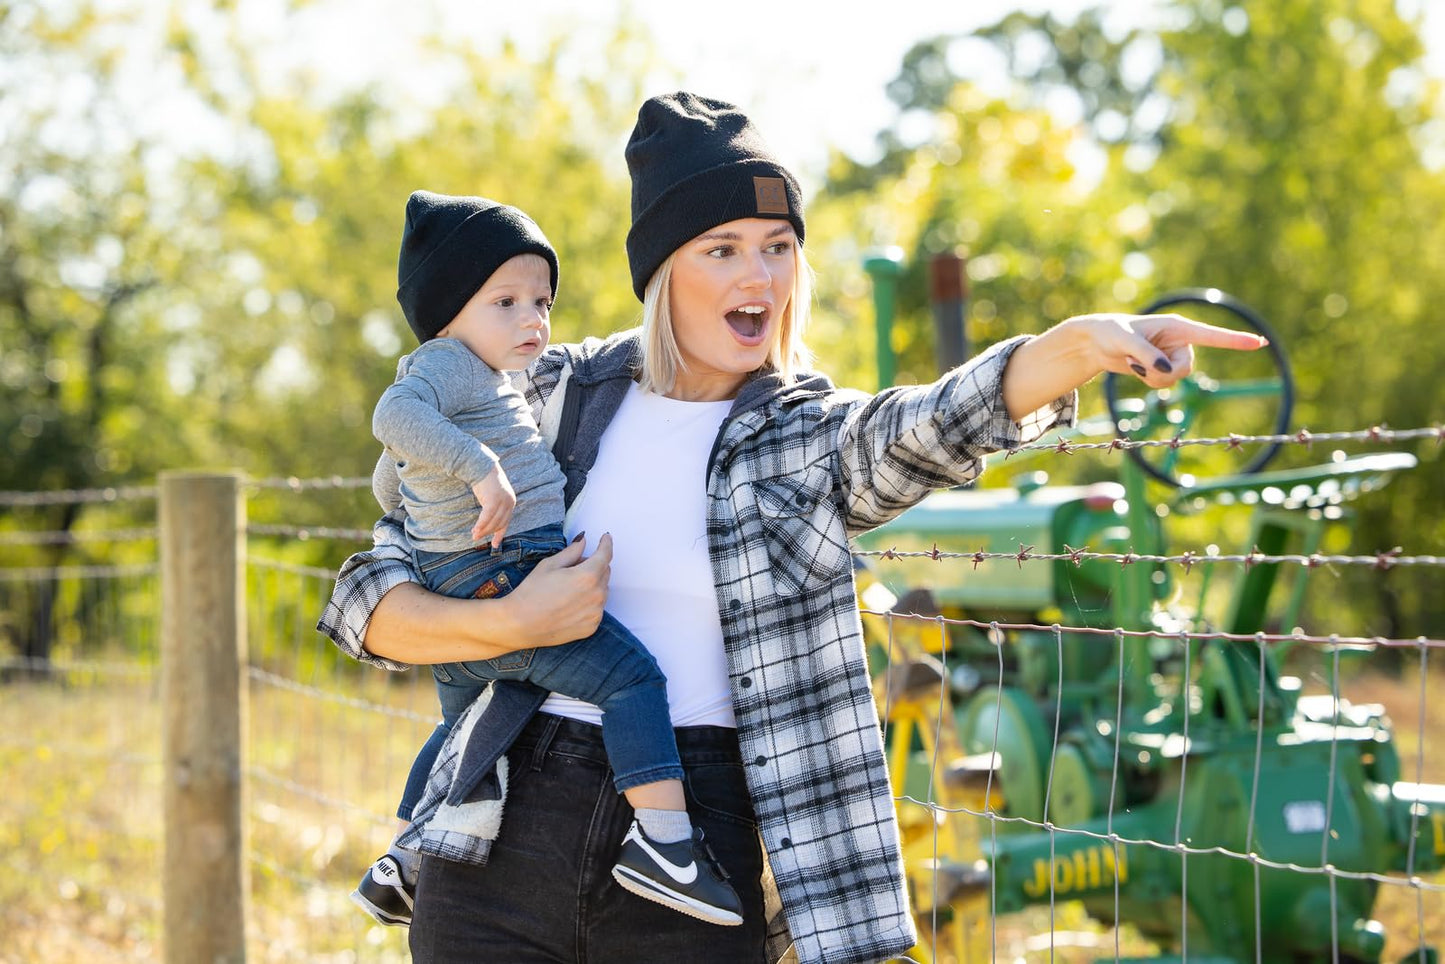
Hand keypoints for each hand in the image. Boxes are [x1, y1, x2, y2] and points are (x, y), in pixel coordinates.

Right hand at [470, 467, 516, 548]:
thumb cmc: (484, 482)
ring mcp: (503, 501)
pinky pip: (487, 516)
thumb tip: (486, 525)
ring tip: (474, 535)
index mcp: (511, 502)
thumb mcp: (492, 497)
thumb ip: (492, 509)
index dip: (499, 534)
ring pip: (493, 521)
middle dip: (487, 532)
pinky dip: (481, 524)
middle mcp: (510, 502)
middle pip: (499, 523)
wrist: (480, 467)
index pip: (506, 522)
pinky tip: (475, 530)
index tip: (494, 545)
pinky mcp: (494, 499)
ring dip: (483, 530)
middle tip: (476, 537)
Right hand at [501, 533, 612, 645]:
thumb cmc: (531, 594)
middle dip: (593, 566)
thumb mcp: (549, 565)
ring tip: (567, 590)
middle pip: (605, 572)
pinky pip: (597, 608)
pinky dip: (588, 603)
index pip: (605, 555)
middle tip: (572, 569)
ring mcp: (595, 613)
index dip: (606, 544)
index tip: (605, 538)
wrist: (520, 625)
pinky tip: (569, 605)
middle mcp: (597, 595)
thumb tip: (583, 541)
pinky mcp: (592, 626)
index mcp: (587, 576)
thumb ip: (571, 552)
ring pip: (602, 591)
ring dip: (592, 585)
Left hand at [1078, 312, 1268, 389]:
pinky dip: (1148, 380)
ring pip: (1175, 380)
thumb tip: (1167, 371)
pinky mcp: (1164, 367)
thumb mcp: (1126, 341)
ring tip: (1132, 361)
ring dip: (1152, 378)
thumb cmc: (1111, 333)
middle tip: (1137, 363)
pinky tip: (1134, 367)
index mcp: (1177, 326)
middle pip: (1186, 369)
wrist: (1096, 342)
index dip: (1235, 340)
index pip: (1211, 335)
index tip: (1259, 342)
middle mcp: (1180, 341)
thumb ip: (1147, 355)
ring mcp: (1172, 355)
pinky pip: (1165, 384)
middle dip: (1162, 373)